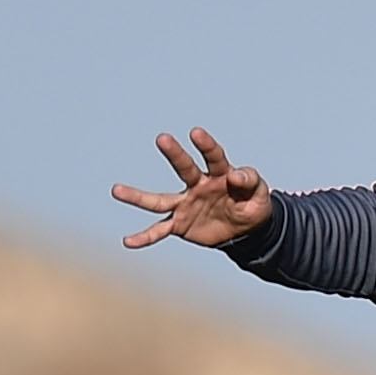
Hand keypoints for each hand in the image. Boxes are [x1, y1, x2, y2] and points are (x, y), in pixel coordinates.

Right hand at [113, 128, 273, 249]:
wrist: (246, 230)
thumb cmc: (252, 204)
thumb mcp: (260, 194)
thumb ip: (250, 181)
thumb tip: (234, 176)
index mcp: (221, 173)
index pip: (214, 156)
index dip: (206, 145)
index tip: (196, 133)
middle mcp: (198, 185)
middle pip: (185, 168)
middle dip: (175, 154)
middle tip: (162, 138)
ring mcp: (186, 204)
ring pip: (159, 200)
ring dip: (138, 197)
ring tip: (115, 190)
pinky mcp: (180, 223)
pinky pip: (160, 230)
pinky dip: (145, 237)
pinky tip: (128, 241)